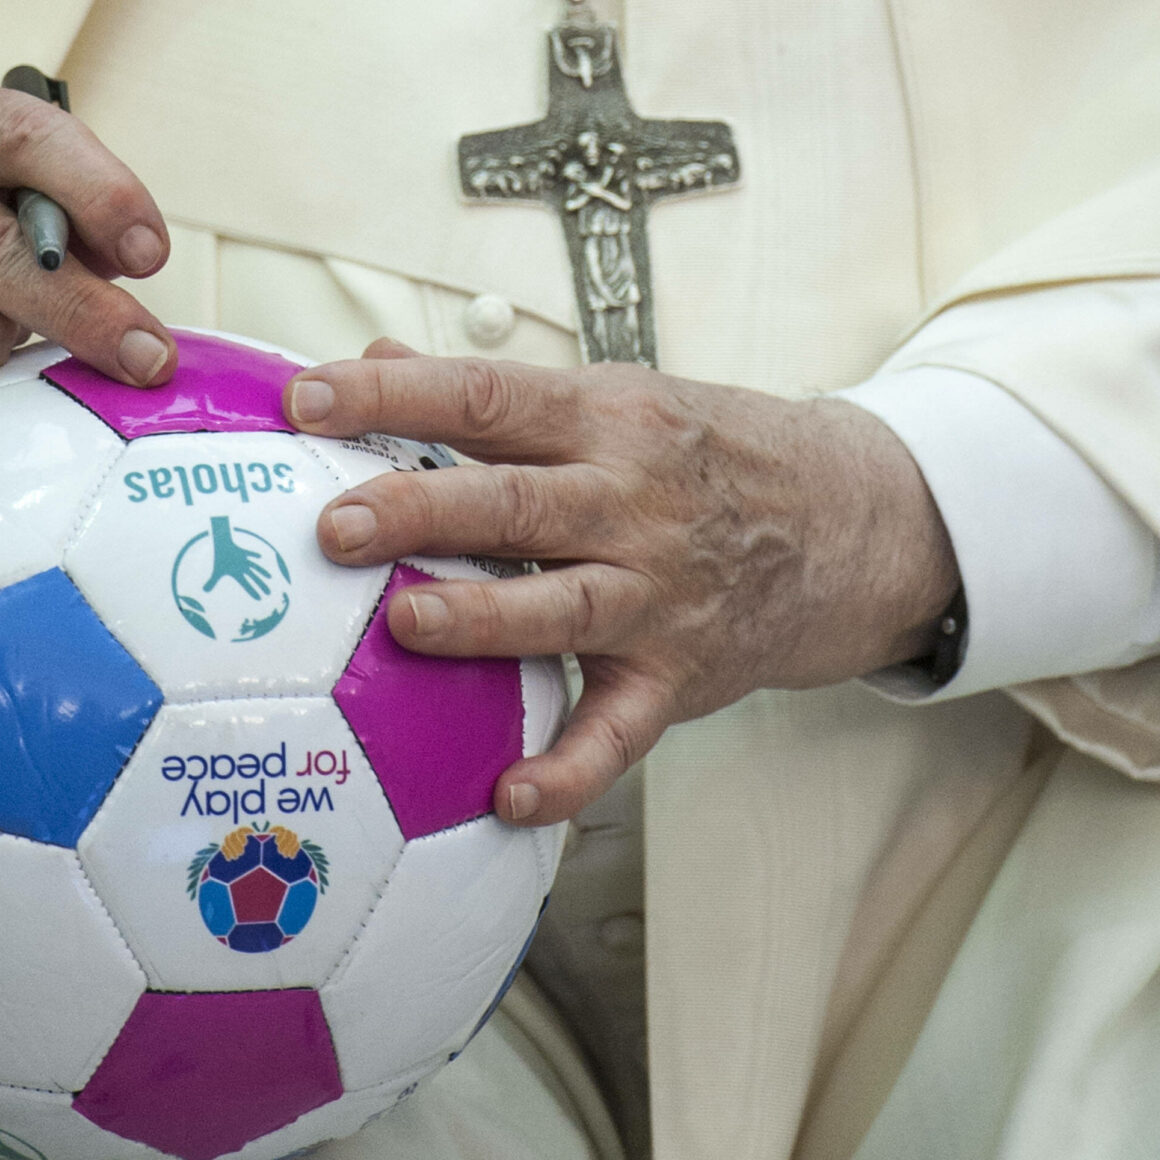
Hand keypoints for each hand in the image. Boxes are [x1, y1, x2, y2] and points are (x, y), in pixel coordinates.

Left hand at [286, 343, 959, 825]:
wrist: (848, 522)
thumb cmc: (706, 457)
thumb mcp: (614, 399)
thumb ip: (493, 399)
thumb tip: (375, 363)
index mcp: (606, 420)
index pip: (490, 395)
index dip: (397, 394)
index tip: (311, 398)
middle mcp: (631, 503)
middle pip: (516, 503)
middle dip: (422, 510)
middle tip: (337, 524)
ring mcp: (657, 594)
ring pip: (561, 607)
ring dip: (484, 619)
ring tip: (408, 624)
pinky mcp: (675, 676)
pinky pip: (617, 733)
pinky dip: (567, 771)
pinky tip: (507, 795)